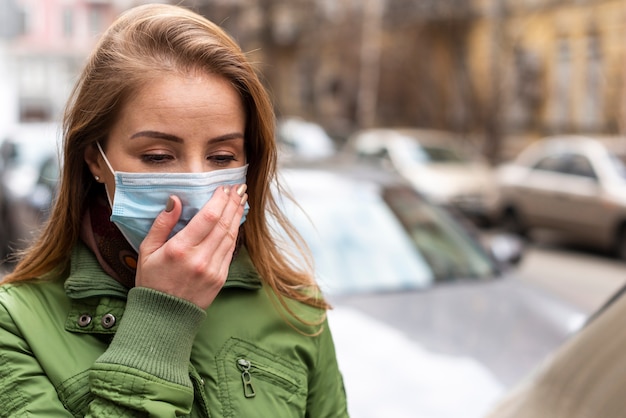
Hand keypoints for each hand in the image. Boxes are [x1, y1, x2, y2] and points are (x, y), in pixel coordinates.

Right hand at [135, 184, 247, 309]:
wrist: (163, 319)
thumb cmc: (151, 282)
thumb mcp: (147, 251)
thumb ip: (162, 224)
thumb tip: (175, 200)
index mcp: (180, 249)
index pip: (208, 217)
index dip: (219, 200)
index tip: (223, 188)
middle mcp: (200, 258)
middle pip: (223, 224)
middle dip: (233, 203)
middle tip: (239, 188)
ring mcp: (213, 269)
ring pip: (230, 236)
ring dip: (237, 216)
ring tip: (241, 200)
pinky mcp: (220, 278)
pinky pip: (230, 250)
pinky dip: (234, 233)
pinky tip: (236, 222)